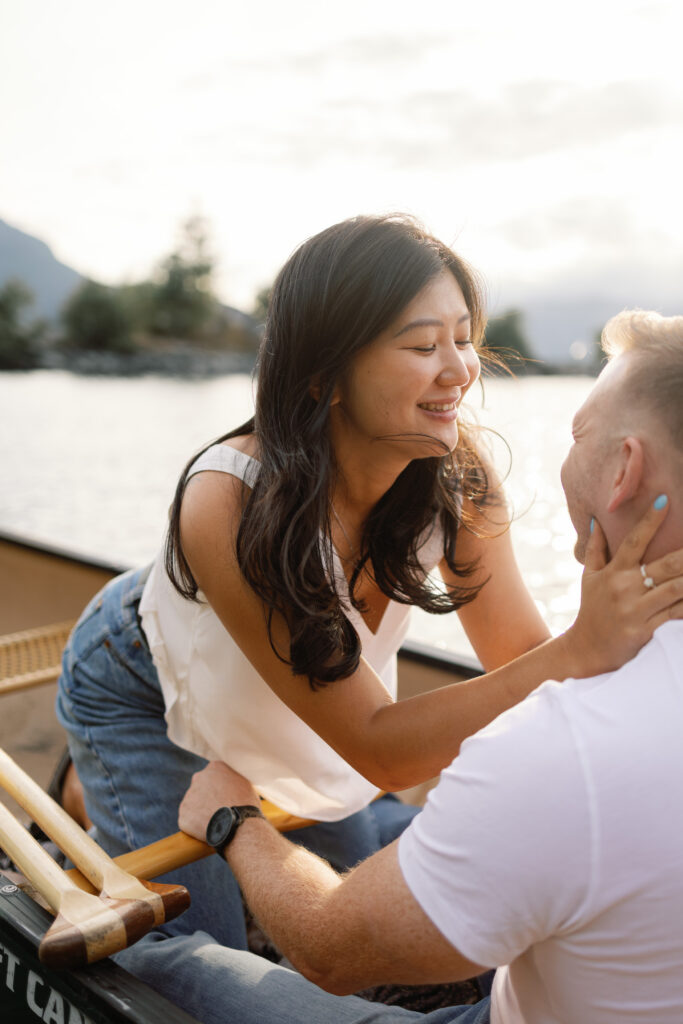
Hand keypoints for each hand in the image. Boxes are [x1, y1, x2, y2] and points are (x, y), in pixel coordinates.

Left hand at [178, 761, 259, 841]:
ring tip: (216, 822)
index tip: (225, 797)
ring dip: (201, 811)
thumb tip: (231, 783)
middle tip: (218, 809)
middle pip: (200, 787)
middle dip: (207, 797)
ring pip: (194, 804)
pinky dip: (196, 825)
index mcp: (215, 767)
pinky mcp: (183, 814)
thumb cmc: (247, 805)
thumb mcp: (244, 783)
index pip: (213, 775)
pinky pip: (189, 820)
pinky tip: (209, 829)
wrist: (239, 825)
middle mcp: (199, 777)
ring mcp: (189, 796)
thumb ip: (232, 779)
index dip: (219, 788)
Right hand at [565, 498, 682, 675]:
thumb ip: (595, 549)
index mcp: (614, 572)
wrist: (587, 649)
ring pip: (675, 588)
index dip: (650, 520)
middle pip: (665, 564)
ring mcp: (636, 609)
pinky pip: (674, 613)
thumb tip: (595, 521)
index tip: (665, 500)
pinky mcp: (645, 629)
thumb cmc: (591, 610)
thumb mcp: (588, 578)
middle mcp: (625, 588)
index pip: (634, 540)